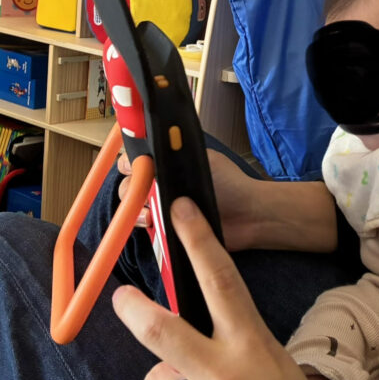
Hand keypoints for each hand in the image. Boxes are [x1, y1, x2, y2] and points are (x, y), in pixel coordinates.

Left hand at [113, 198, 378, 379]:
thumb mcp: (278, 375)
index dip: (198, 240)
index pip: (222, 281)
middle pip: (163, 330)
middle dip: (135, 310)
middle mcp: (228, 372)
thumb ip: (235, 355)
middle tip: (121, 296)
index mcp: (256, 346)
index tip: (180, 208)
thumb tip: (189, 355)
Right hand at [118, 148, 260, 249]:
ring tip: (149, 213)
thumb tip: (152, 150)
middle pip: (130, 184)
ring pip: (134, 207)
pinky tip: (152, 223)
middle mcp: (162, 184)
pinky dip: (145, 225)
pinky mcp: (168, 229)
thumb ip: (176, 153)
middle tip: (140, 192)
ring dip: (135, 209)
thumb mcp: (201, 159)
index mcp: (169, 163)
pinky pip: (147, 228)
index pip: (137, 160)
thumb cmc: (229, 183)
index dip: (131, 163)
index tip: (132, 168)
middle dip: (131, 188)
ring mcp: (164, 208)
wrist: (248, 215)